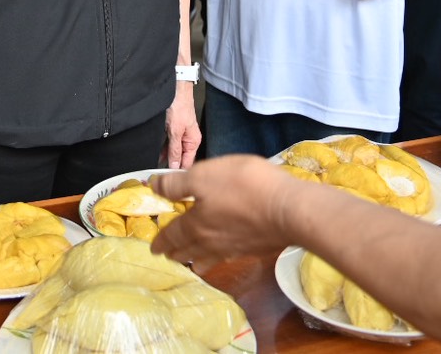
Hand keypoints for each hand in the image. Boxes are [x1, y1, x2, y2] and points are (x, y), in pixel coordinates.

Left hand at [150, 157, 298, 270]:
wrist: (288, 210)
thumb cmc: (243, 187)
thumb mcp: (203, 176)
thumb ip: (176, 184)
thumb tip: (152, 187)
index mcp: (195, 225)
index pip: (172, 235)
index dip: (161, 240)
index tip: (153, 248)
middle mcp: (211, 242)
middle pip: (188, 250)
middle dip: (176, 252)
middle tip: (168, 256)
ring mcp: (234, 248)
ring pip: (208, 258)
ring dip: (196, 260)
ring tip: (191, 263)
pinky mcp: (254, 248)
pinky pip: (227, 257)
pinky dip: (218, 258)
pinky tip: (224, 255)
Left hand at [163, 82, 200, 167]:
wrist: (174, 90)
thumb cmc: (179, 105)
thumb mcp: (175, 131)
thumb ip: (174, 149)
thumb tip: (174, 165)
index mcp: (193, 141)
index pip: (188, 163)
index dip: (179, 172)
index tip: (169, 179)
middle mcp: (189, 140)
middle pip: (180, 158)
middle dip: (171, 165)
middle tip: (161, 175)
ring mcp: (181, 135)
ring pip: (173, 151)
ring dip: (166, 157)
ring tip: (156, 166)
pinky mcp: (173, 130)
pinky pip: (169, 144)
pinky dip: (164, 149)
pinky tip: (157, 155)